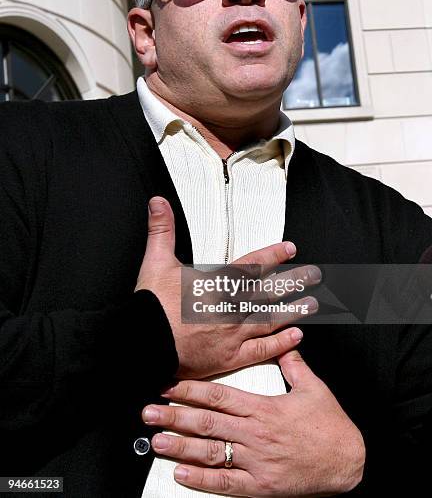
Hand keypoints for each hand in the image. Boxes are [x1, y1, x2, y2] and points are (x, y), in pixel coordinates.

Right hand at [135, 196, 318, 378]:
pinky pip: (262, 350)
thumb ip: (162, 230)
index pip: (252, 264)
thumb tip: (158, 201)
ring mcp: (233, 334)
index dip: (273, 255)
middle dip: (294, 281)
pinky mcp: (229, 358)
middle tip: (314, 275)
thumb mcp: (155, 262)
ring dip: (294, 310)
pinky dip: (281, 343)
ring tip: (312, 303)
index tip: (291, 249)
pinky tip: (296, 336)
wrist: (143, 344)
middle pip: (269, 291)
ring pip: (271, 319)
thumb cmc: (151, 305)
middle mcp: (231, 306)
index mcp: (217, 283)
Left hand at [143, 350, 364, 496]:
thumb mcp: (314, 389)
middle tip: (148, 412)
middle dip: (174, 416)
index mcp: (264, 408)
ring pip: (211, 452)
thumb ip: (294, 365)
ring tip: (156, 441)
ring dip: (180, 447)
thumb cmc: (330, 426)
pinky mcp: (261, 486)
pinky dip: (202, 480)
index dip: (190, 390)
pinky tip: (181, 475)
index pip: (218, 396)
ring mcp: (256, 461)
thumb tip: (286, 343)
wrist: (349, 462)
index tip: (168, 386)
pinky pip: (227, 483)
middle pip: (207, 423)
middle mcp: (255, 434)